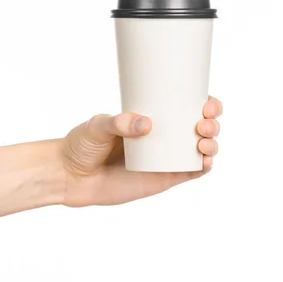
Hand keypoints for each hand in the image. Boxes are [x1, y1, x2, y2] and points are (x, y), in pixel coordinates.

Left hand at [60, 97, 221, 206]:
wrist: (70, 176)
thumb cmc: (81, 145)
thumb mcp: (97, 126)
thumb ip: (118, 122)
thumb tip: (145, 124)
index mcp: (151, 117)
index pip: (185, 105)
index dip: (205, 102)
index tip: (206, 102)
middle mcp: (162, 136)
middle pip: (201, 127)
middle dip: (212, 123)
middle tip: (203, 123)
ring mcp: (164, 158)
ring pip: (201, 150)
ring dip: (212, 144)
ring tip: (202, 143)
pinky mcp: (162, 179)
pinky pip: (190, 173)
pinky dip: (204, 167)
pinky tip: (206, 161)